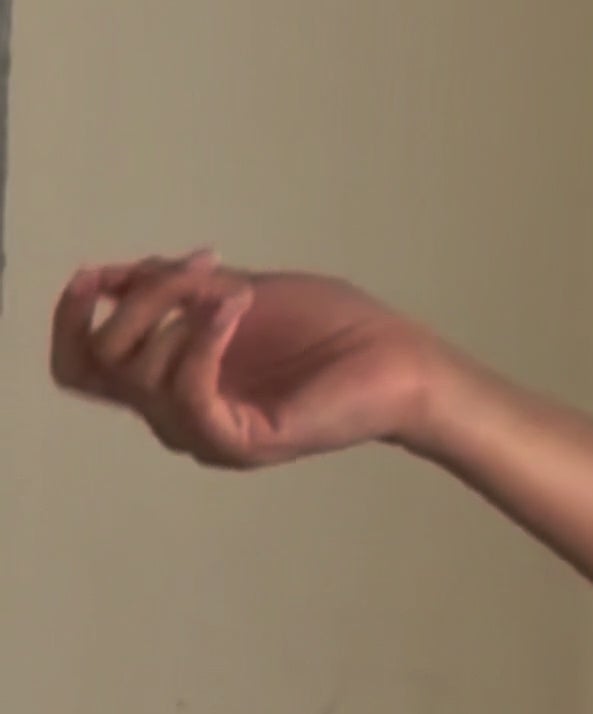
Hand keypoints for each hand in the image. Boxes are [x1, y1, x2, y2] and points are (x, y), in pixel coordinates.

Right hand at [50, 248, 437, 468]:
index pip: (81, 366)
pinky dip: (202, 339)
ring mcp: (205, 434)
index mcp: (171, 382)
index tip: (96, 271)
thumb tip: (111, 274)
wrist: (400, 361)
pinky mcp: (237, 443)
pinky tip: (237, 306)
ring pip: (136, 372)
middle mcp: (177, 415)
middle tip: (194, 270)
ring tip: (231, 289)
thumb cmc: (332, 330)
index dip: (71, 317)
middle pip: (96, 363)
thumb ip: (175, 287)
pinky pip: (185, 392)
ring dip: (174, 310)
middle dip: (132, 301)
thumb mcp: (237, 291)